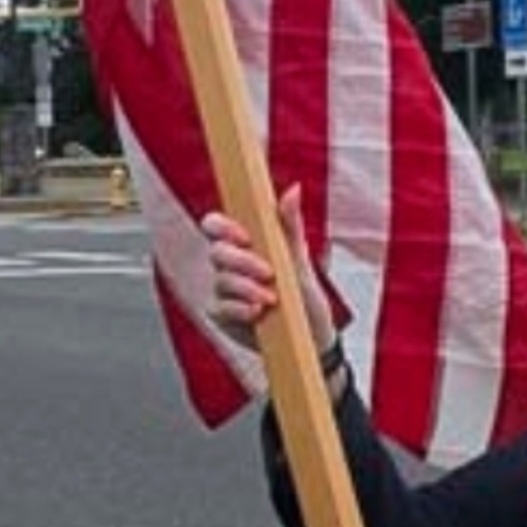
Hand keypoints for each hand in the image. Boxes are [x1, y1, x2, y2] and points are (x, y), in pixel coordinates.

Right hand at [199, 184, 333, 355]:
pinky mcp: (222, 314)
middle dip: (242, 262)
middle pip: (216, 252)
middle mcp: (230, 265)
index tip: (245, 237)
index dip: (222, 227)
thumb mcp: (300, 259)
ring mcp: (223, 290)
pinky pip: (220, 307)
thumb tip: (293, 189)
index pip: (215, 225)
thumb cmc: (305, 296)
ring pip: (220, 281)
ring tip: (271, 299)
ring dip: (246, 289)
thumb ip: (290, 225)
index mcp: (245, 244)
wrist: (311, 338)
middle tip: (269, 273)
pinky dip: (239, 309)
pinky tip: (257, 314)